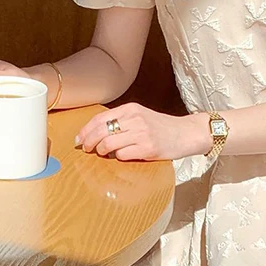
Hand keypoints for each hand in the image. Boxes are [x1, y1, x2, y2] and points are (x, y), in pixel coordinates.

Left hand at [76, 103, 209, 160]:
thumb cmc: (163, 127)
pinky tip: (121, 156)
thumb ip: (122, 121)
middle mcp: (135, 119)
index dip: (85, 130)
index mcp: (131, 109)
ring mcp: (141, 134)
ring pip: (108, 143)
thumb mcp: (141, 116)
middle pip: (100, 131)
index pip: (100, 118)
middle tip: (85, 149)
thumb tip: (96, 133)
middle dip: (88, 142)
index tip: (79, 139)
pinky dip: (118, 157)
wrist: (187, 133)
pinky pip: (122, 154)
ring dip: (101, 151)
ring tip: (102, 153)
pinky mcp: (148, 149)